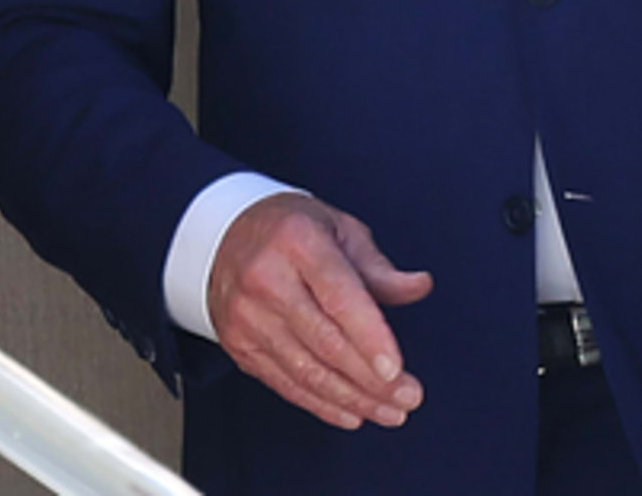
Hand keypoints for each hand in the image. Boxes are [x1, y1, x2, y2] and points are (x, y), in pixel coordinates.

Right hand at [207, 191, 432, 430]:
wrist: (222, 237)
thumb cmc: (287, 231)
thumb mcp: (338, 229)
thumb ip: (379, 267)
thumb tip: (419, 286)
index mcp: (297, 241)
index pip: (338, 296)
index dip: (369, 337)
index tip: (396, 369)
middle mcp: (266, 277)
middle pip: (325, 341)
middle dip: (372, 380)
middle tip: (408, 397)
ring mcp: (248, 315)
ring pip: (307, 370)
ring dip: (354, 399)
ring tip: (390, 411)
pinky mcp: (239, 343)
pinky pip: (285, 383)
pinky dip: (322, 404)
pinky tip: (351, 412)